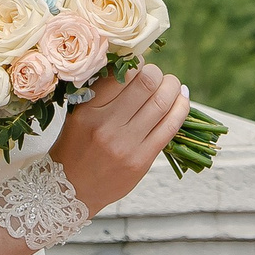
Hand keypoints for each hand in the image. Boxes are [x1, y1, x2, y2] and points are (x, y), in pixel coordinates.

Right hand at [49, 65, 191, 213]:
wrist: (72, 191)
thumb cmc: (75, 149)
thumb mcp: (77, 117)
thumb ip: (100, 93)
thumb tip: (132, 65)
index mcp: (88, 111)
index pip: (119, 74)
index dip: (136, 63)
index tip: (140, 64)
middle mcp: (107, 126)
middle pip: (146, 83)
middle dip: (158, 73)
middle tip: (158, 75)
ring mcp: (126, 144)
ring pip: (162, 103)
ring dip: (172, 87)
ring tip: (172, 85)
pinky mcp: (142, 160)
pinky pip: (170, 127)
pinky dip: (181, 108)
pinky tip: (182, 99)